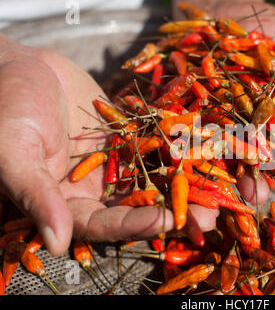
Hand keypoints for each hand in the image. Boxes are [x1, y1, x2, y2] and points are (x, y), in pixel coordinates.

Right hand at [0, 34, 217, 255]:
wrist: (17, 66)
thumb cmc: (4, 108)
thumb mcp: (13, 153)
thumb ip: (36, 196)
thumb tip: (54, 244)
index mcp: (65, 203)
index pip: (104, 224)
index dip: (135, 225)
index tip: (166, 220)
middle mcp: (94, 188)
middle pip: (138, 207)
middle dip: (173, 211)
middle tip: (208, 216)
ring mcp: (113, 162)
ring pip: (153, 178)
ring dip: (185, 184)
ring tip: (218, 188)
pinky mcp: (126, 136)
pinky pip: (155, 144)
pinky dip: (178, 147)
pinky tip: (205, 148)